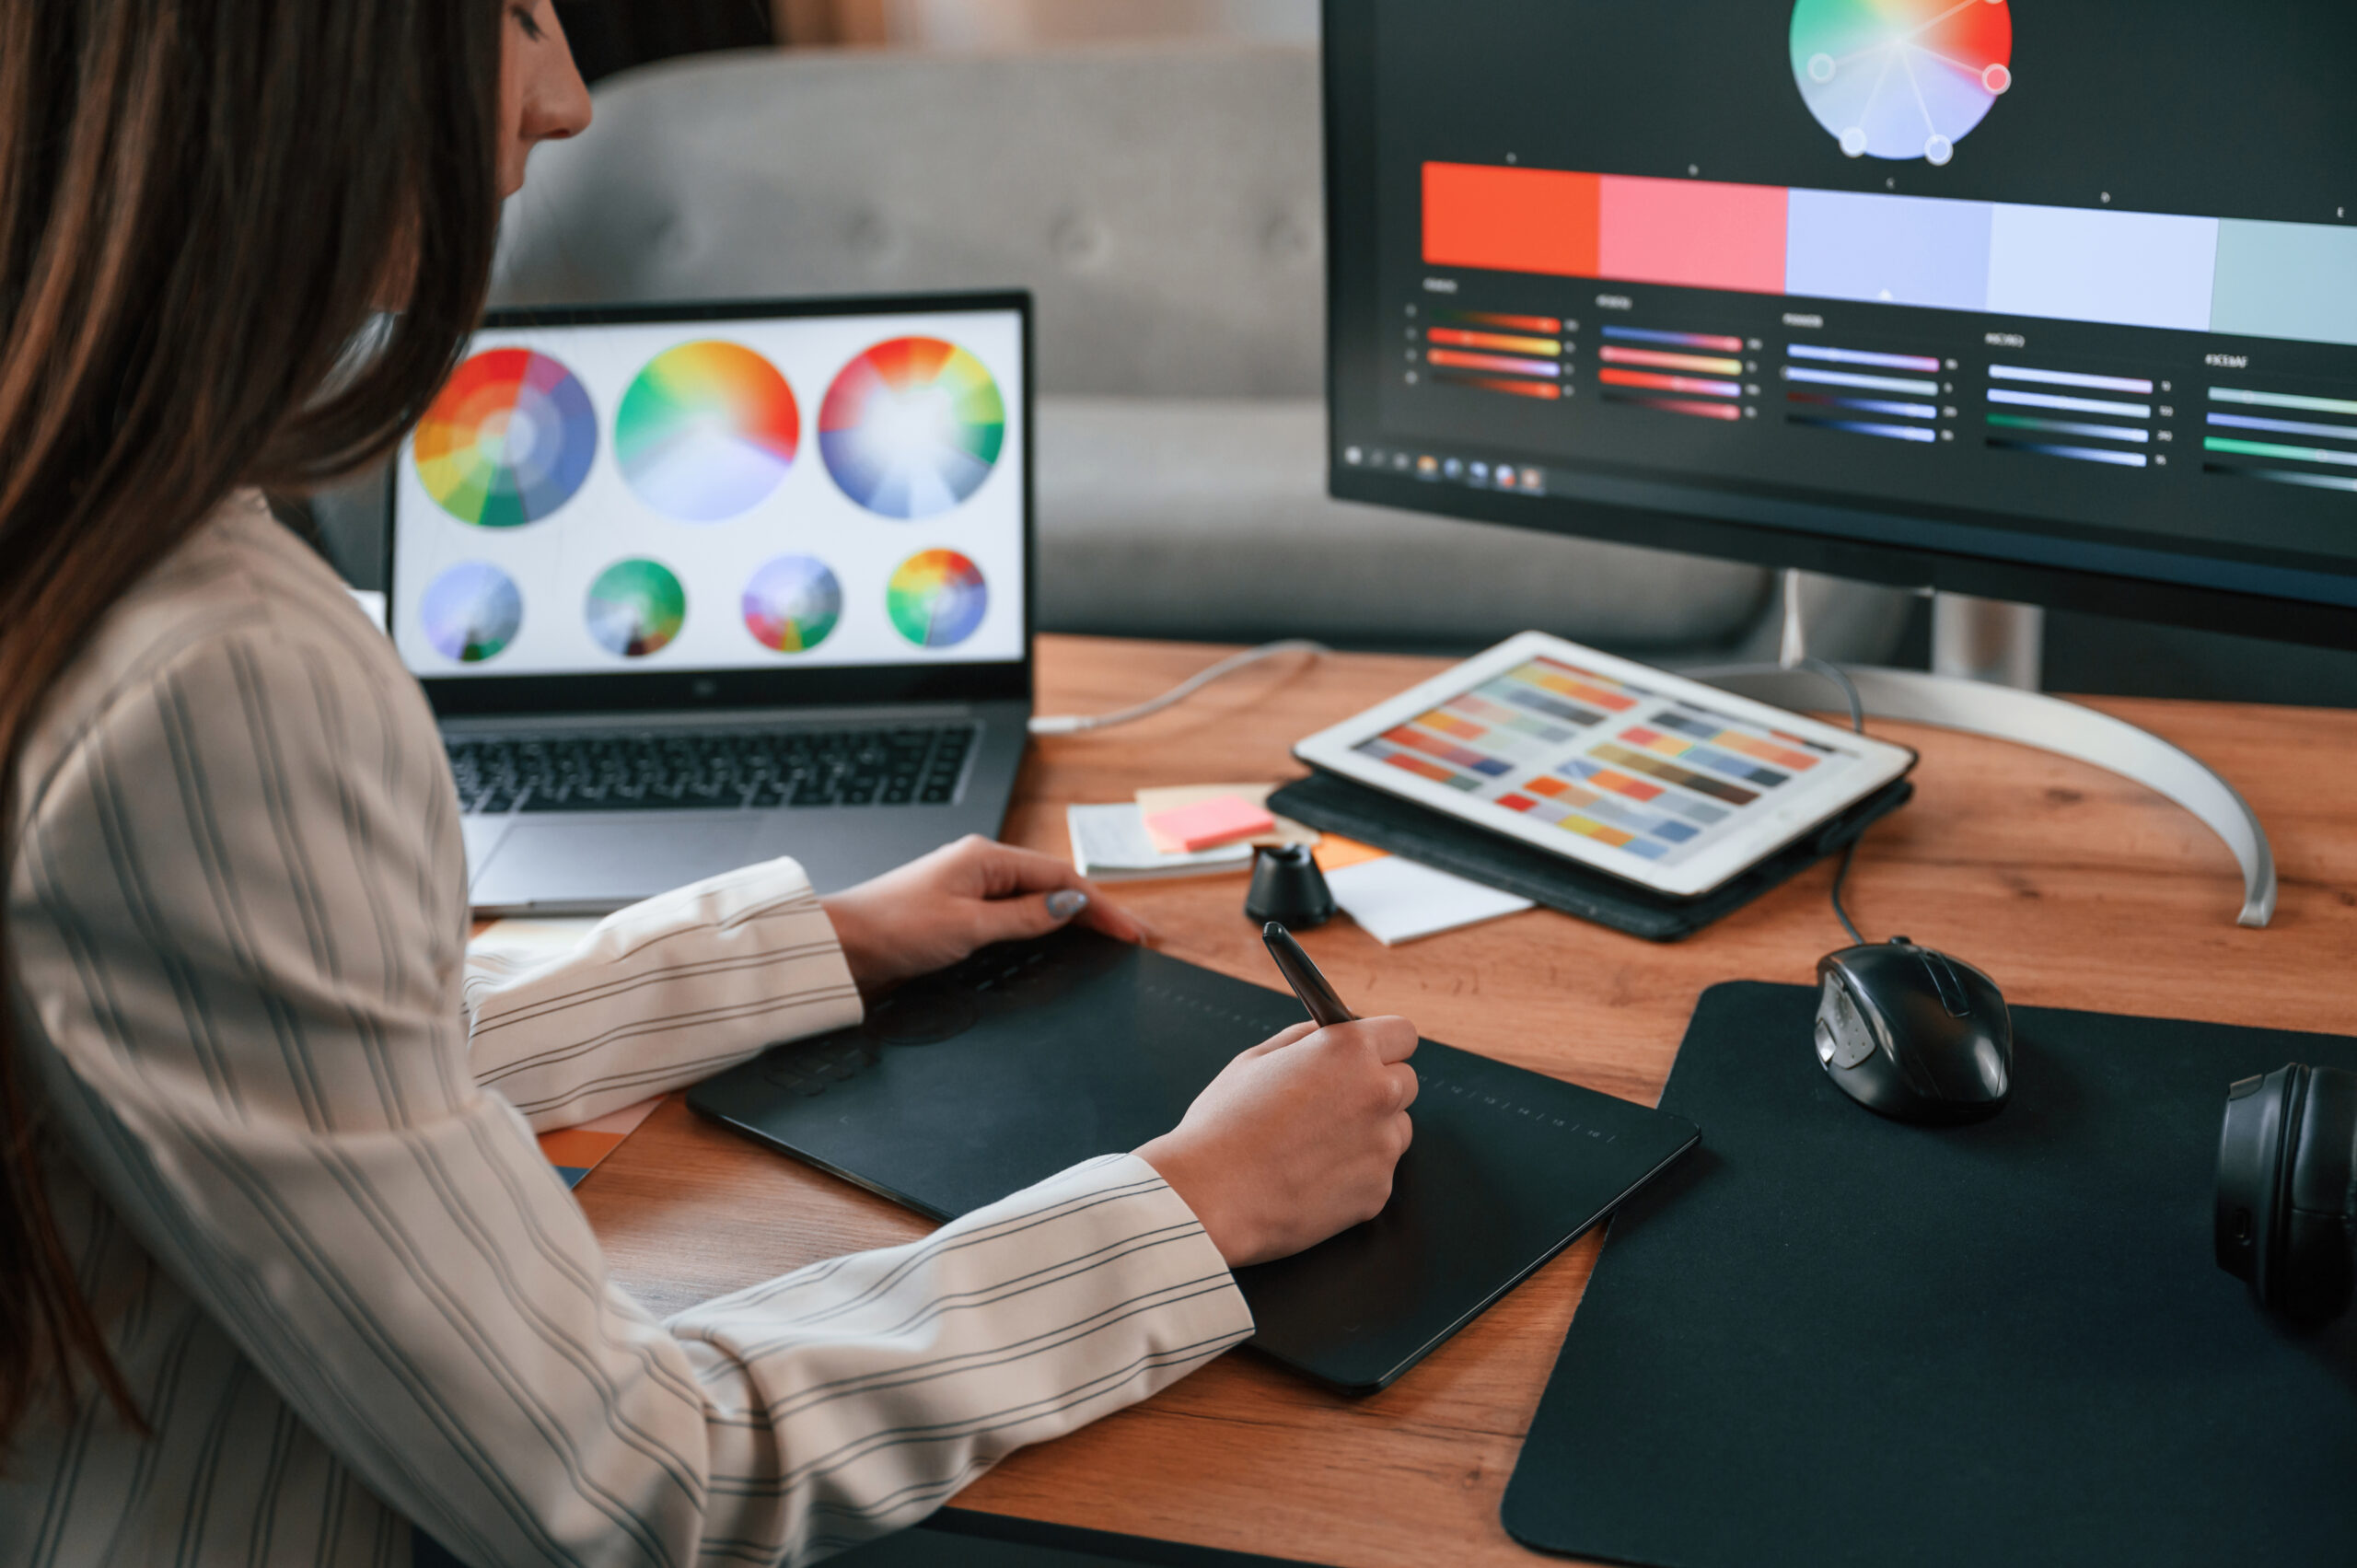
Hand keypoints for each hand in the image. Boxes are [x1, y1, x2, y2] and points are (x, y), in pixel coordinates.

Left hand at [820, 835, 1152, 999]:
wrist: (841, 945)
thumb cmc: (891, 927)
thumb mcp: (967, 926)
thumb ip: (1023, 918)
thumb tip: (1067, 907)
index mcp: (985, 857)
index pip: (1060, 875)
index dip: (1100, 904)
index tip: (1130, 929)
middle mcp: (979, 866)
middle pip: (1051, 884)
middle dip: (1093, 909)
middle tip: (1128, 936)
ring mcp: (968, 888)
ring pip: (1033, 899)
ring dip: (1068, 917)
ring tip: (1103, 939)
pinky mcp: (956, 912)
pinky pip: (1011, 915)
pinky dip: (1039, 927)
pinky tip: (1052, 942)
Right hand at [1136, 1015, 1418, 1267]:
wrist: (1212, 1197)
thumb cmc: (1223, 1125)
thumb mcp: (1255, 1059)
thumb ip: (1304, 1039)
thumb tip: (1330, 1030)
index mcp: (1349, 1051)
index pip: (1403, 1034)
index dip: (1382, 1044)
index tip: (1366, 1056)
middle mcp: (1378, 1093)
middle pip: (1406, 1082)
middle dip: (1377, 1087)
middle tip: (1334, 1103)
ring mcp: (1383, 1146)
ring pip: (1397, 1129)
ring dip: (1372, 1131)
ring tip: (1317, 1145)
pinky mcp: (1378, 1191)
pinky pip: (1379, 1172)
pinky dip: (1356, 1173)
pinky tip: (1313, 1177)